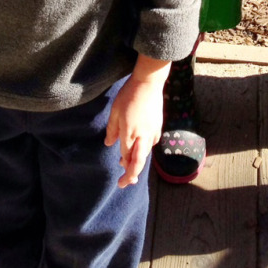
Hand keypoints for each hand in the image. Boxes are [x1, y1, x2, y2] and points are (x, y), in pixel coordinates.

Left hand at [105, 55, 169, 187]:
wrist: (149, 83)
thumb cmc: (129, 95)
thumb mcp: (115, 111)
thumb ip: (112, 130)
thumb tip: (109, 144)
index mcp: (129, 133)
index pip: (126, 157)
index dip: (123, 169)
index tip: (120, 180)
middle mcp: (142, 136)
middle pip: (139, 161)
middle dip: (132, 175)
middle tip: (125, 183)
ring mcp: (152, 132)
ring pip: (145, 154)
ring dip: (137, 162)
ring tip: (126, 165)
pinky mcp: (158, 127)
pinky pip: (151, 144)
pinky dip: (144, 151)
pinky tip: (139, 148)